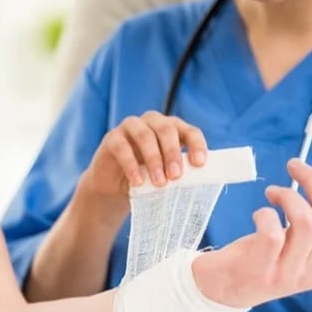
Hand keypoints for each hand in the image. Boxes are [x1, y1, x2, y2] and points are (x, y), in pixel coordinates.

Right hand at [80, 111, 207, 201]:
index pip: (189, 131)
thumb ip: (178, 174)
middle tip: (176, 176)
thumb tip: (197, 183)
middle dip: (173, 153)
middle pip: (166, 129)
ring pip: (144, 135)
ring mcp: (130, 127)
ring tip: (159, 183)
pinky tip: (137, 182)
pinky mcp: (112, 138)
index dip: (196, 145)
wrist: (115, 190)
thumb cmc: (147, 181)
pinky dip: (131, 165)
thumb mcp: (166, 177)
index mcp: (172, 129)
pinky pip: (122, 147)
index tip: (199, 164)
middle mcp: (152, 122)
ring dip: (154, 159)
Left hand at [193, 154, 311, 307]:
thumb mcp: (299, 244)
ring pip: (307, 221)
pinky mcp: (261, 272)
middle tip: (293, 165)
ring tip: (272, 192)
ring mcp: (289, 275)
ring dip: (289, 195)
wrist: (221, 288)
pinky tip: (259, 213)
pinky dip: (266, 214)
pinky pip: (273, 234)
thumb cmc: (262, 257)